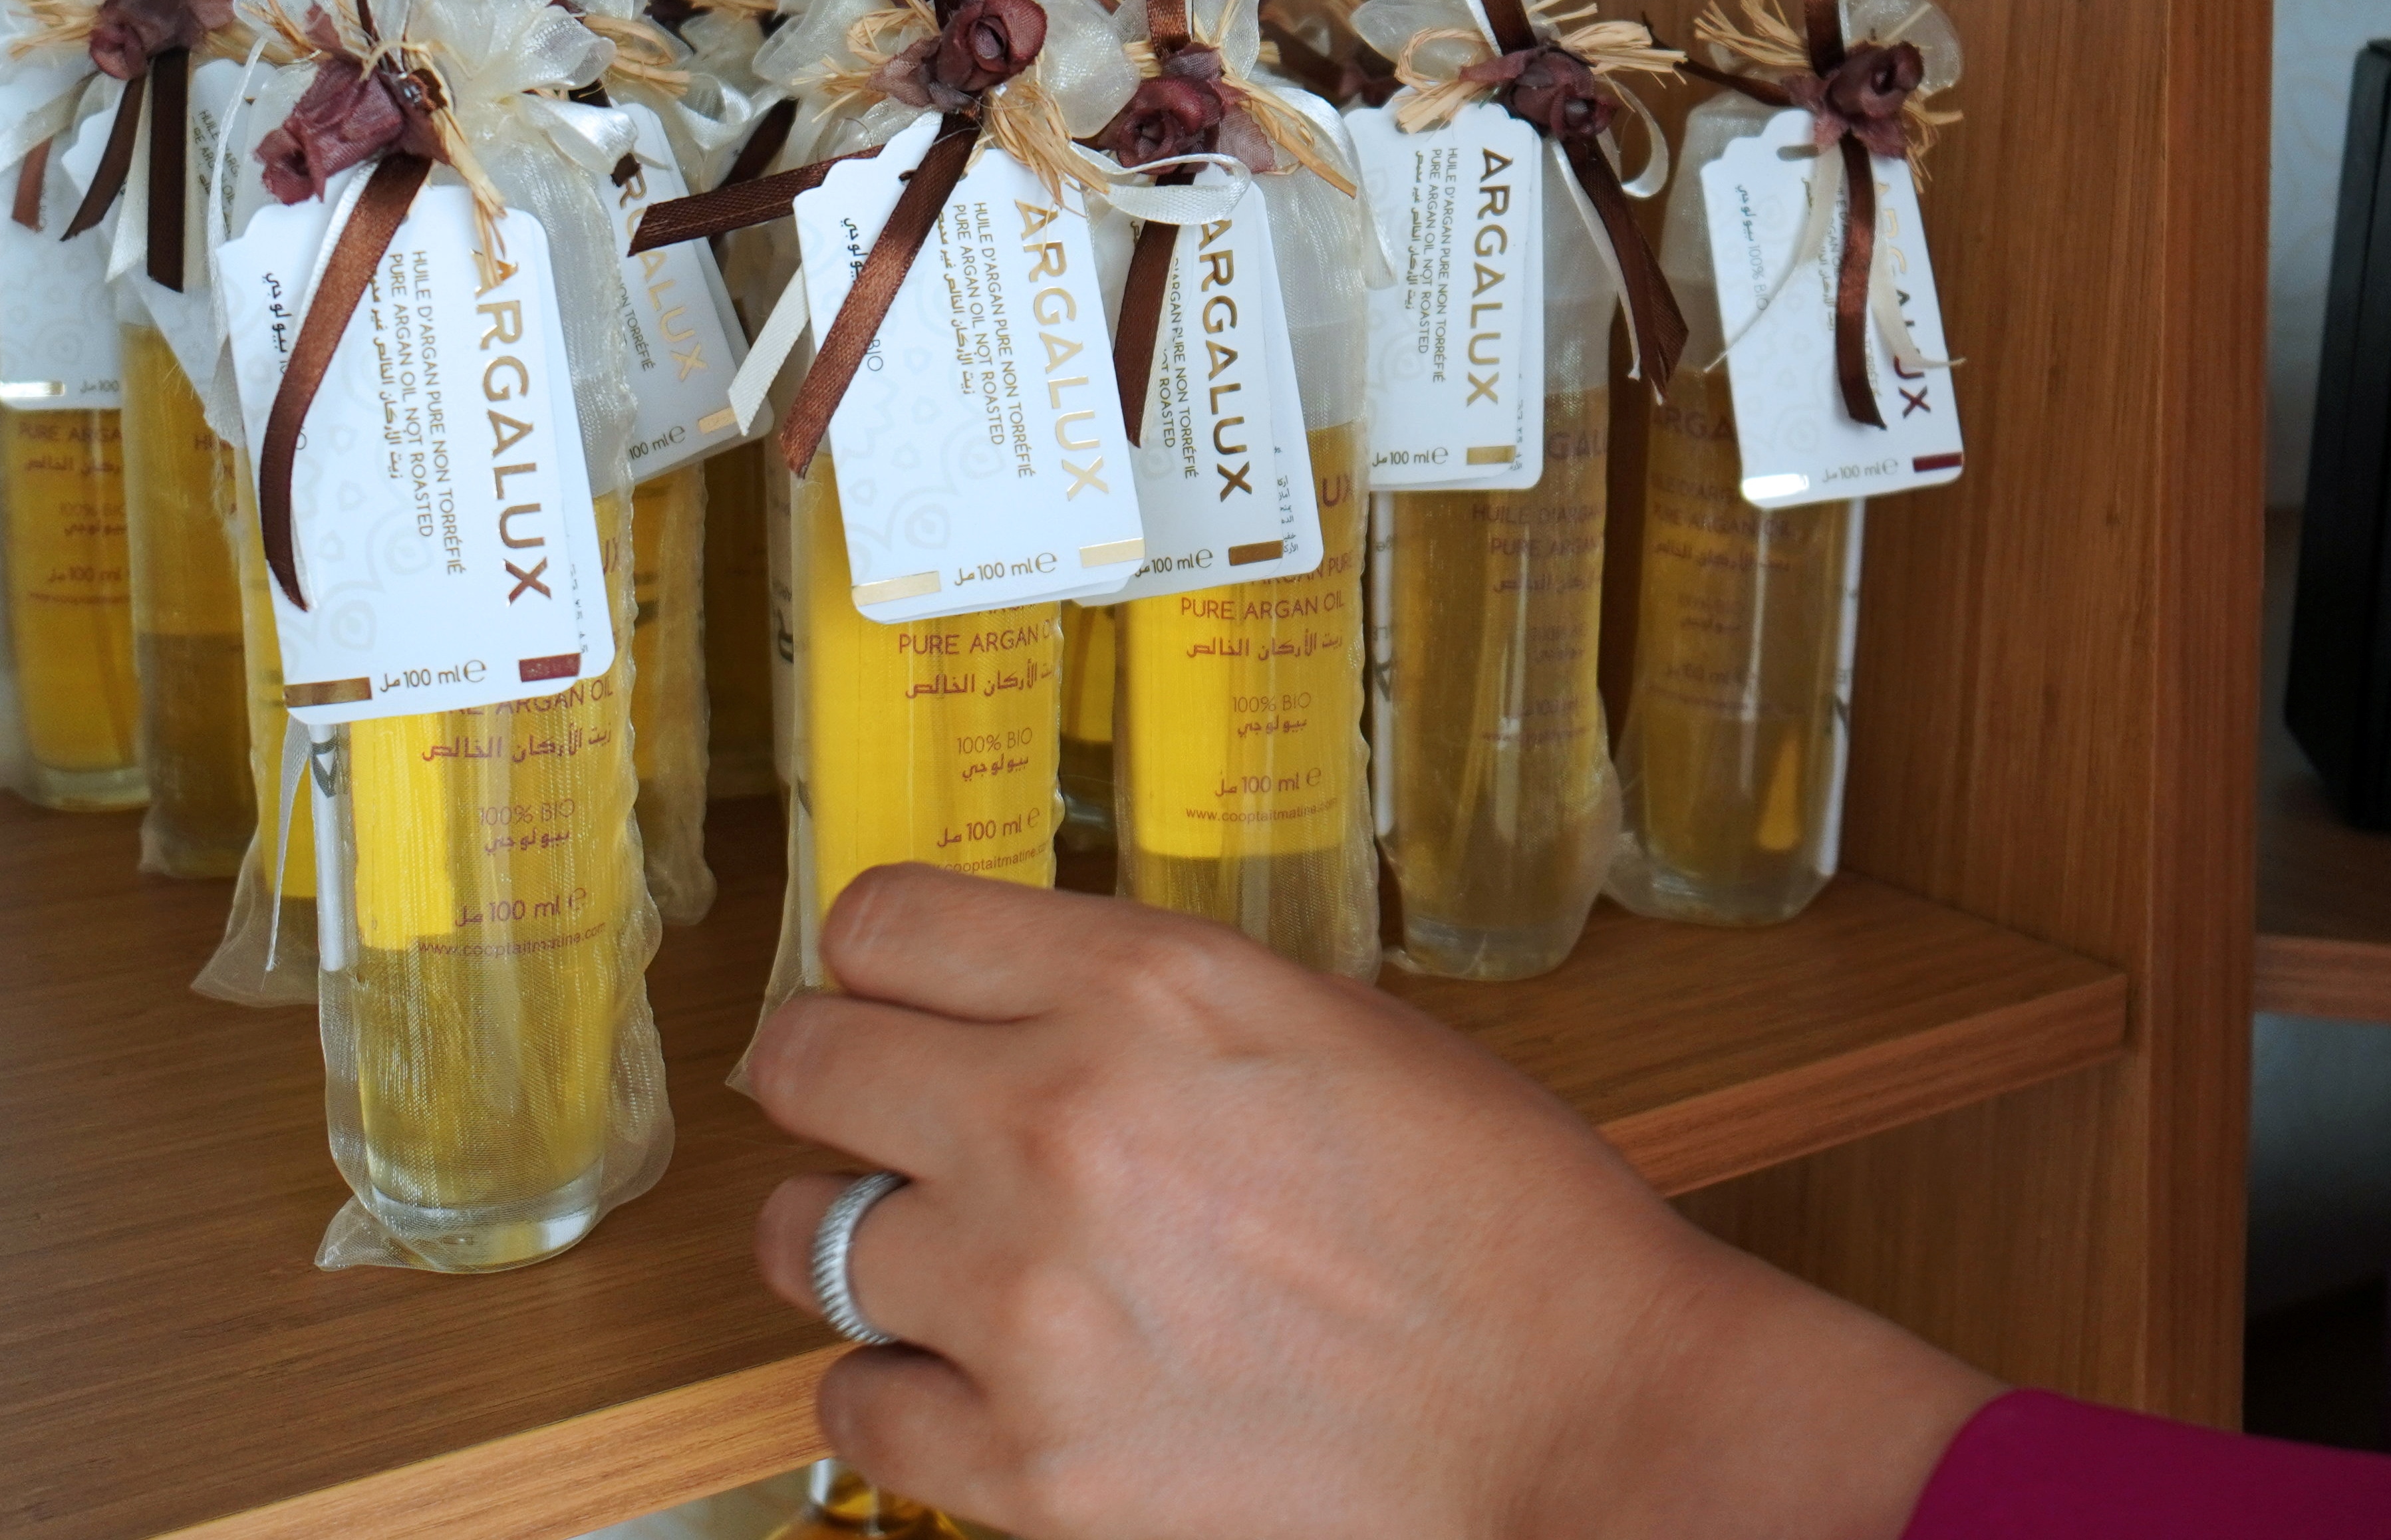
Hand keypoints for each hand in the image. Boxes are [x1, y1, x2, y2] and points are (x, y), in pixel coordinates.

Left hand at [752, 867, 1998, 1539]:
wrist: (1588, 1420)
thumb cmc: (1499, 1219)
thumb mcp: (1326, 1023)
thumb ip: (1147, 1002)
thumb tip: (1020, 1005)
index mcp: (1142, 989)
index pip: (880, 923)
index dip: (882, 959)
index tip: (894, 991)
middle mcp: (1057, 1125)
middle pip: (802, 1064)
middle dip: (836, 1082)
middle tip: (881, 1115)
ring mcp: (1028, 1305)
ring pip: (803, 1240)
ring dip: (862, 1240)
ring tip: (945, 1257)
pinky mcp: (1032, 1466)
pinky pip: (851, 1404)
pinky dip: (901, 1388)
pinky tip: (980, 1376)